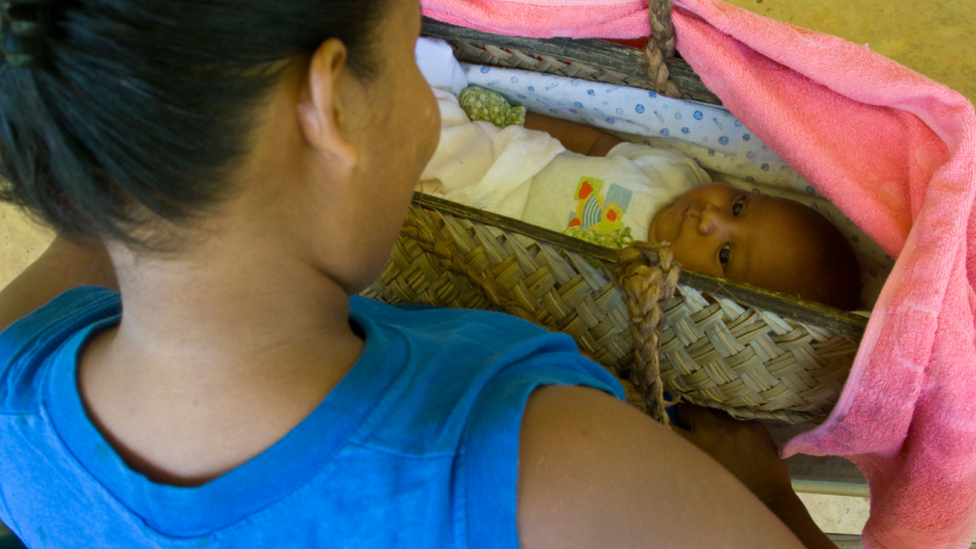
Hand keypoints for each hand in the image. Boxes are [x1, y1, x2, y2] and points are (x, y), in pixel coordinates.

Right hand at [673, 404, 792, 504]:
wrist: (769, 503)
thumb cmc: (726, 498)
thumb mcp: (698, 478)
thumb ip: (687, 456)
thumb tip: (675, 439)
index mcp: (697, 446)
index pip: (671, 423)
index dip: (667, 422)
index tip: (667, 425)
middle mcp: (715, 430)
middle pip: (690, 409)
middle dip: (686, 415)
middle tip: (687, 425)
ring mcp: (738, 426)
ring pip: (715, 412)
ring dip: (710, 421)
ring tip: (714, 434)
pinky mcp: (755, 427)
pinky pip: (737, 421)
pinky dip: (733, 429)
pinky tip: (738, 444)